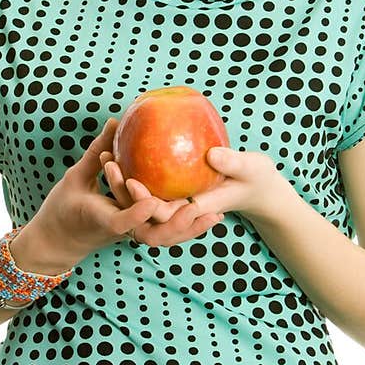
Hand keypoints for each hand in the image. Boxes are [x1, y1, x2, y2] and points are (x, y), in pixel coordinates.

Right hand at [27, 118, 220, 263]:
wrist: (60, 240)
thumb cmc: (63, 208)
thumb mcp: (74, 178)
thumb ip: (96, 152)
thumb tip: (115, 122)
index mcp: (101, 220)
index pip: (120, 222)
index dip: (136, 213)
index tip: (152, 201)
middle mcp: (120, 232)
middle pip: (152, 236)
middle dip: (175, 225)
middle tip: (196, 207)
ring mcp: (131, 236)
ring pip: (163, 239)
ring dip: (188, 230)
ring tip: (215, 216)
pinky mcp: (139, 235)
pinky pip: (165, 234)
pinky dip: (186, 228)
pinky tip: (208, 217)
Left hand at [98, 141, 284, 234]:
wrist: (256, 185)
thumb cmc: (256, 177)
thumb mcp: (250, 168)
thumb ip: (232, 163)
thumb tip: (211, 154)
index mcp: (196, 209)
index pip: (163, 215)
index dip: (143, 204)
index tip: (129, 180)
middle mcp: (181, 209)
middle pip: (142, 211)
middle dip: (122, 193)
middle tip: (109, 163)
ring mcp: (176, 202)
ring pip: (139, 201)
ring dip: (121, 183)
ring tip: (107, 156)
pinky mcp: (173, 192)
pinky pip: (147, 186)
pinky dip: (132, 172)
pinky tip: (121, 149)